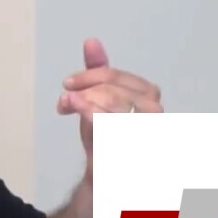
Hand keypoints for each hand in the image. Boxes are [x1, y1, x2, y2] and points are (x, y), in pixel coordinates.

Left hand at [58, 38, 162, 170]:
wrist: (104, 176)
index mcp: (147, 95)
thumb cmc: (106, 136)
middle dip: (85, 93)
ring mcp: (146, 133)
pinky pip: (114, 132)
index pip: (116, 77)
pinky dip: (94, 120)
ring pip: (114, 110)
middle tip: (64, 101)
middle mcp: (153, 113)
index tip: (67, 84)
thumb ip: (98, 73)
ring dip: (85, 105)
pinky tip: (81, 117)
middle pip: (114, 93)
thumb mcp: (99, 100)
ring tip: (67, 106)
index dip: (89, 76)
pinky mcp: (135, 152)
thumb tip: (91, 42)